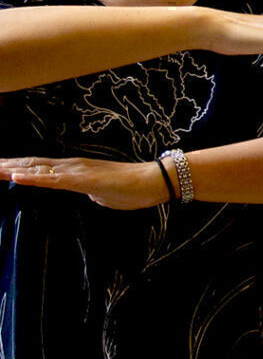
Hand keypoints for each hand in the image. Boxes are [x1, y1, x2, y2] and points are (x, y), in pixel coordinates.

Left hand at [0, 156, 171, 209]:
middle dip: (8, 166)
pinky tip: (16, 177)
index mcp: (75, 170)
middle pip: (32, 165)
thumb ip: (88, 190)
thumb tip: (87, 193)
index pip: (39, 168)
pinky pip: (53, 181)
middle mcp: (72, 166)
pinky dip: (32, 178)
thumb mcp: (101, 193)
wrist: (152, 181)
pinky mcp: (83, 180)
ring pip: (38, 170)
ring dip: (13, 169)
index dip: (17, 167)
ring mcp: (76, 171)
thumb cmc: (131, 189)